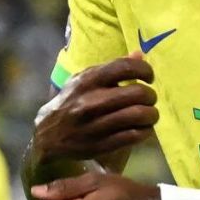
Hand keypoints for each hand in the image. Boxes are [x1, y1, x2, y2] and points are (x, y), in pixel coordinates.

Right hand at [33, 56, 158, 162]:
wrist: (48, 136)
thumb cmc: (73, 102)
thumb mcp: (86, 80)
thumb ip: (113, 68)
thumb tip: (139, 55)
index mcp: (87, 80)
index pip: (125, 67)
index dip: (145, 70)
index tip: (148, 78)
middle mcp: (90, 101)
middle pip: (139, 93)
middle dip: (151, 96)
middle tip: (148, 100)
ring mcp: (94, 125)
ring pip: (139, 115)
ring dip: (152, 115)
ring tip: (149, 115)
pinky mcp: (100, 145)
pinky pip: (134, 135)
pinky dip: (145, 131)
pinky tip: (142, 128)